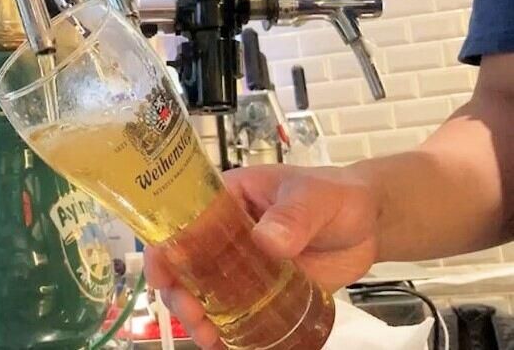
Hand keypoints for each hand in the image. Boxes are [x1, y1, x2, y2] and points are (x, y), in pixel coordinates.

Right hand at [144, 164, 379, 348]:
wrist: (366, 224)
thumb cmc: (336, 196)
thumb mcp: (316, 197)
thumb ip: (295, 215)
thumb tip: (267, 239)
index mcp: (228, 198)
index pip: (183, 217)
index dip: (165, 245)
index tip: (163, 275)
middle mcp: (226, 232)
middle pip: (186, 261)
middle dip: (179, 291)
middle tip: (193, 314)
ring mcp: (241, 263)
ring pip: (205, 290)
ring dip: (197, 315)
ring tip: (208, 336)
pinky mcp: (260, 289)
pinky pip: (235, 310)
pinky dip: (225, 328)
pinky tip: (226, 344)